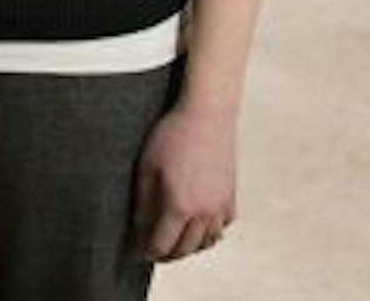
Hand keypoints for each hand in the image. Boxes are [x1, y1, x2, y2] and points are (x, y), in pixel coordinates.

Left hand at [133, 101, 237, 261]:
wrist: (207, 114)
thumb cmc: (173, 135)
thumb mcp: (146, 168)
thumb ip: (143, 204)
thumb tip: (140, 228)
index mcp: (179, 206)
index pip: (162, 245)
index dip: (147, 252)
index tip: (138, 251)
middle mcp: (204, 212)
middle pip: (186, 249)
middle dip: (168, 255)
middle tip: (154, 251)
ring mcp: (221, 206)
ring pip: (207, 242)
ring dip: (190, 247)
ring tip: (175, 241)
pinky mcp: (231, 198)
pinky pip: (221, 227)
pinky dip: (210, 233)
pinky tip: (198, 226)